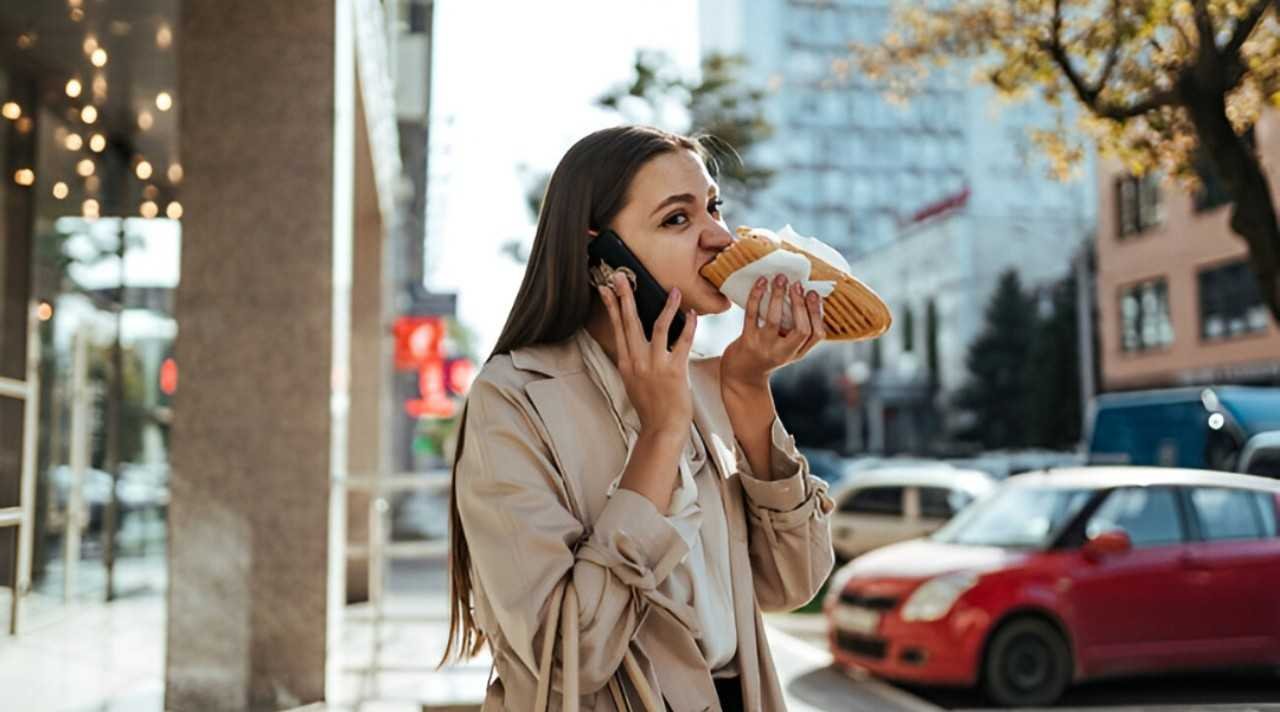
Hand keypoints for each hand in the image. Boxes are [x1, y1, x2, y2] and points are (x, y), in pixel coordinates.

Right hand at [596, 272, 697, 441]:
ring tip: (672, 290)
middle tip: (621, 276)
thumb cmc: (651, 408)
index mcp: (626, 363)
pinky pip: (682, 342)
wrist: (662, 429)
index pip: (616, 328)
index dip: (611, 306)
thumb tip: (632, 344)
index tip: (605, 288)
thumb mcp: (633, 382)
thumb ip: (633, 362)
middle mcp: (637, 361)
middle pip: (629, 322)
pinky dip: (688, 326)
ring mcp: (655, 365)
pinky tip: (692, 313)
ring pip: (657, 327)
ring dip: (666, 306)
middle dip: (625, 296)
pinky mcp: (674, 371)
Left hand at [721, 274, 824, 389]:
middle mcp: (783, 353)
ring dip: (778, 296)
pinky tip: (761, 283)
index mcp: (797, 352)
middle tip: (797, 284)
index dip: (817, 313)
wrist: (741, 376)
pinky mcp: (746, 341)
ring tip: (780, 278)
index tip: (812, 294)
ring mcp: (764, 347)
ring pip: (774, 320)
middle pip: (801, 329)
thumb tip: (804, 295)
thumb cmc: (766, 355)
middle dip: (800, 304)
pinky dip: (756, 297)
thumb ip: (796, 330)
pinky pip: (752, 315)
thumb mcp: (787, 349)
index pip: (817, 335)